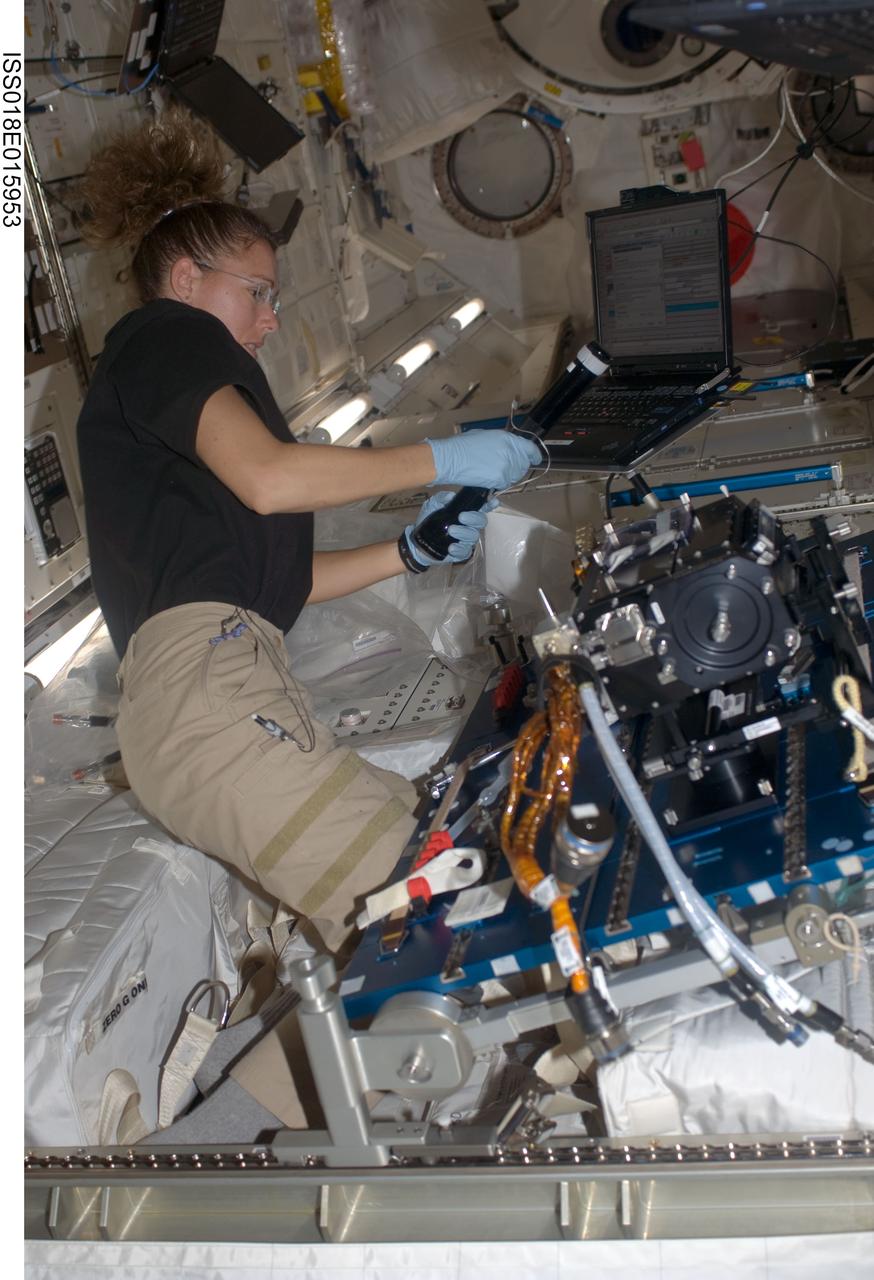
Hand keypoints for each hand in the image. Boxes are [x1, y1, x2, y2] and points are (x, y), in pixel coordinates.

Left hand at [402, 491, 497, 568]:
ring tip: (451, 530)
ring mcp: (466, 540)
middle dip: (473, 518)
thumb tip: (450, 496)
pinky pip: (466, 552)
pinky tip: (451, 547)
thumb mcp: (433, 505)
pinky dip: (459, 549)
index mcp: (466, 513)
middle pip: (481, 521)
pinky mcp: (461, 553)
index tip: (493, 501)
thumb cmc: (428, 520)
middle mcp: (469, 526)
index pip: (482, 507)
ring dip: (463, 533)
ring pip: (473, 536)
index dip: (490, 504)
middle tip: (461, 517)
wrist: (418, 541)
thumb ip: (441, 498)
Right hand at [426, 429, 541, 488]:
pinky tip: (487, 478)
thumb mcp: (485, 436)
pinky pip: (505, 484)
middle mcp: (510, 451)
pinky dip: (499, 483)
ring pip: (515, 476)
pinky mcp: (500, 478)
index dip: (534, 455)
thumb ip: (501, 443)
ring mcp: (506, 465)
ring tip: (492, 472)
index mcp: (507, 438)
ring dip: (508, 476)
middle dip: (517, 467)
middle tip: (504, 469)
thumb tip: (508, 449)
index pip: (529, 448)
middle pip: (524, 464)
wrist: (450, 458)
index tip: (535, 459)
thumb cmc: (461, 446)